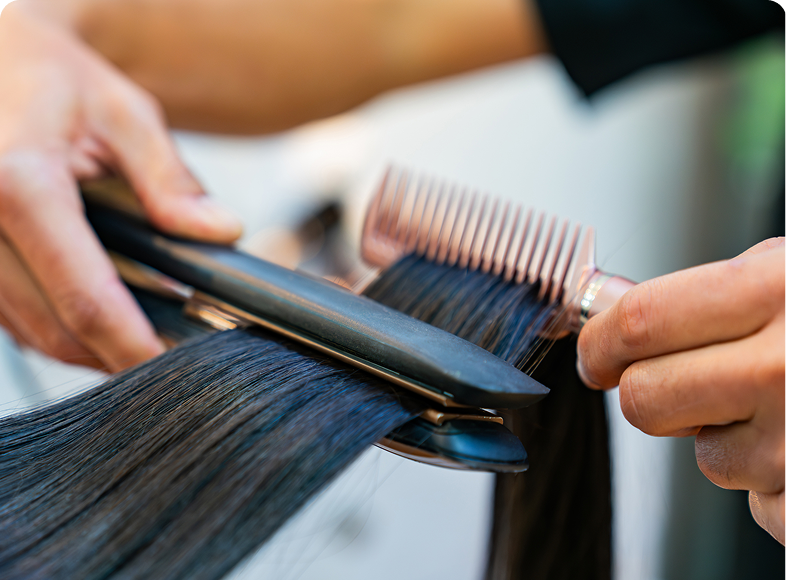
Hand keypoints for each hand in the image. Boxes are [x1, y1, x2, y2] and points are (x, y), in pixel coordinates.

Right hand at [0, 4, 241, 371]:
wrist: (2, 63)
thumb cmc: (59, 81)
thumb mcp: (126, 114)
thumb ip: (169, 180)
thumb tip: (218, 232)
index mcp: (17, 182)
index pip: (85, 296)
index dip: (136, 346)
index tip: (178, 371)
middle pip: (57, 328)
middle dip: (120, 356)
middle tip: (179, 360)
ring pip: (33, 333)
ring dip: (94, 349)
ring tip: (152, 341)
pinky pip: (17, 318)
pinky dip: (66, 329)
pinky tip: (111, 320)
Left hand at [577, 238, 785, 544]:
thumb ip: (709, 299)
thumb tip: (615, 322)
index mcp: (778, 291)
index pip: (639, 324)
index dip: (600, 345)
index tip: (597, 357)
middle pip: (648, 403)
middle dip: (648, 395)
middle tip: (671, 383)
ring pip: (705, 459)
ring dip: (726, 436)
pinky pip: (760, 501)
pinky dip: (776, 479)